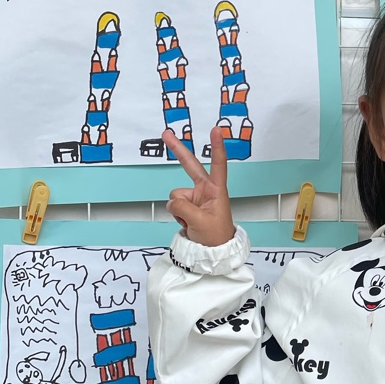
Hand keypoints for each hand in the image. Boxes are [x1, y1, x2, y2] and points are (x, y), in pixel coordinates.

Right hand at [164, 127, 235, 246]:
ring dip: (179, 209)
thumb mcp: (200, 221)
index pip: (217, 164)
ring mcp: (194, 198)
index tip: (215, 130)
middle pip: (190, 166)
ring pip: (175, 194)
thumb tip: (172, 201)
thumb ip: (183, 207)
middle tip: (166, 134)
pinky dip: (176, 214)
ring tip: (191, 221)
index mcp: (216, 190)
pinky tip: (187, 223)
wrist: (213, 252)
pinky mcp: (186, 206)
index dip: (216, 147)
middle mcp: (205, 190)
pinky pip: (173, 205)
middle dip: (178, 150)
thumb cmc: (216, 236)